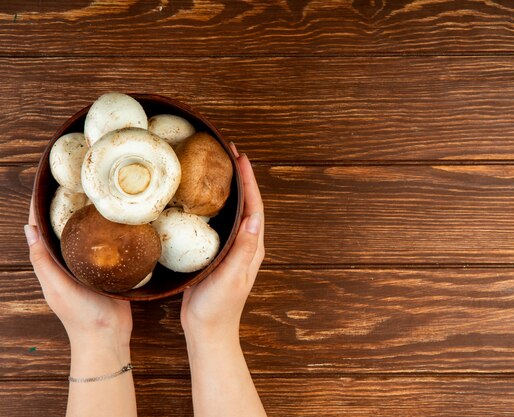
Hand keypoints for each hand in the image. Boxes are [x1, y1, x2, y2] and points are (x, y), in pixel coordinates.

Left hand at [24, 198, 132, 346]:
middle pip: (62, 231)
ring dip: (85, 219)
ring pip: (83, 238)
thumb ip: (43, 261)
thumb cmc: (81, 314)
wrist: (108, 336)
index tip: (45, 188)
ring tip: (94, 198)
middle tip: (75, 186)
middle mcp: (68, 263)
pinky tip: (114, 223)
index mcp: (52, 266)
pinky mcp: (107, 271)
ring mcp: (88, 267)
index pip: (41, 232)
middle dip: (64, 209)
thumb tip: (28, 229)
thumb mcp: (58, 286)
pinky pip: (103, 248)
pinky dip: (104, 234)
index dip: (40, 210)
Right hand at [181, 145, 264, 340]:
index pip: (254, 207)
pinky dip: (214, 204)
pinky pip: (219, 221)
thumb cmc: (219, 306)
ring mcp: (232, 247)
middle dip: (240, 177)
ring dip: (229, 188)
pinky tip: (201, 198)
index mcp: (252, 247)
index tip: (240, 157)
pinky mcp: (218, 252)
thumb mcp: (232, 277)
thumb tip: (255, 218)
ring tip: (216, 166)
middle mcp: (246, 244)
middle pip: (246, 203)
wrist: (207, 329)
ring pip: (233, 210)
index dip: (249, 181)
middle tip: (227, 152)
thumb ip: (244, 249)